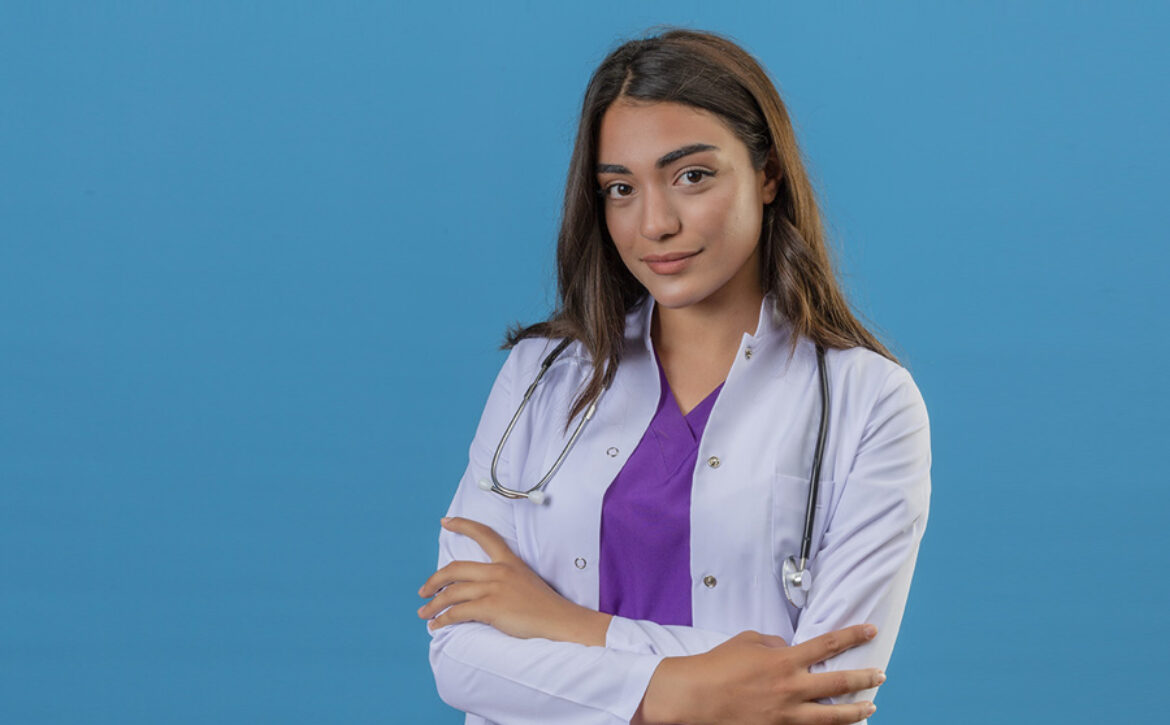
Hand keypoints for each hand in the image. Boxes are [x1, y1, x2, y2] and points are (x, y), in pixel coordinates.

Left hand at [418, 517, 612, 644]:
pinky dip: (442, 619)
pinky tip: (436, 625)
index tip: (445, 521)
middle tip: (423, 590)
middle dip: (434, 580)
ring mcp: (494, 588)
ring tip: (424, 613)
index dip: (463, 525)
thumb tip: (478, 589)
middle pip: (455, 569)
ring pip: (451, 592)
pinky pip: (457, 612)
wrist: (560, 621)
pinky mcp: (491, 607)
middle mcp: (499, 571)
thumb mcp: (525, 582)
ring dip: (433, 605)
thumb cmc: (544, 607)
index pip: (484, 535)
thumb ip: (503, 579)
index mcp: (509, 561)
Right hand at [635, 625, 883, 724]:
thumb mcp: (748, 642)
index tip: (870, 631)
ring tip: (871, 707)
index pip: (828, 645)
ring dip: (856, 711)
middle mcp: (791, 688)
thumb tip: (788, 648)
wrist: (695, 697)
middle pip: (839, 684)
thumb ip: (774, 643)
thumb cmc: (717, 666)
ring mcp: (786, 715)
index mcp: (784, 661)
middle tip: (880, 675)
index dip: (852, 636)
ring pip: (832, 717)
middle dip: (864, 679)